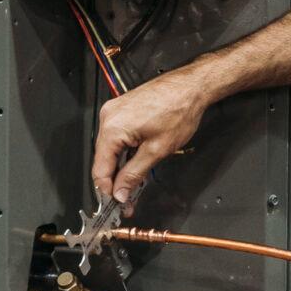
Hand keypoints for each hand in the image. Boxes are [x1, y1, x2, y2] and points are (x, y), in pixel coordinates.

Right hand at [91, 70, 210, 206]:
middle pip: (104, 159)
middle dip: (116, 181)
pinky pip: (118, 137)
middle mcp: (108, 117)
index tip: (118, 203)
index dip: (108, 190)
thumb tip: (120, 192)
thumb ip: (134, 174)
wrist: (191, 86)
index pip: (100, 169)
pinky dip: (125, 153)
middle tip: (128, 200)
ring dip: (121, 168)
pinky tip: (134, 166)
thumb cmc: (178, 110)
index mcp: (112, 127)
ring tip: (133, 186)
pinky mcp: (122, 110)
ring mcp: (115, 112)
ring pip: (111, 149)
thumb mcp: (157, 150)